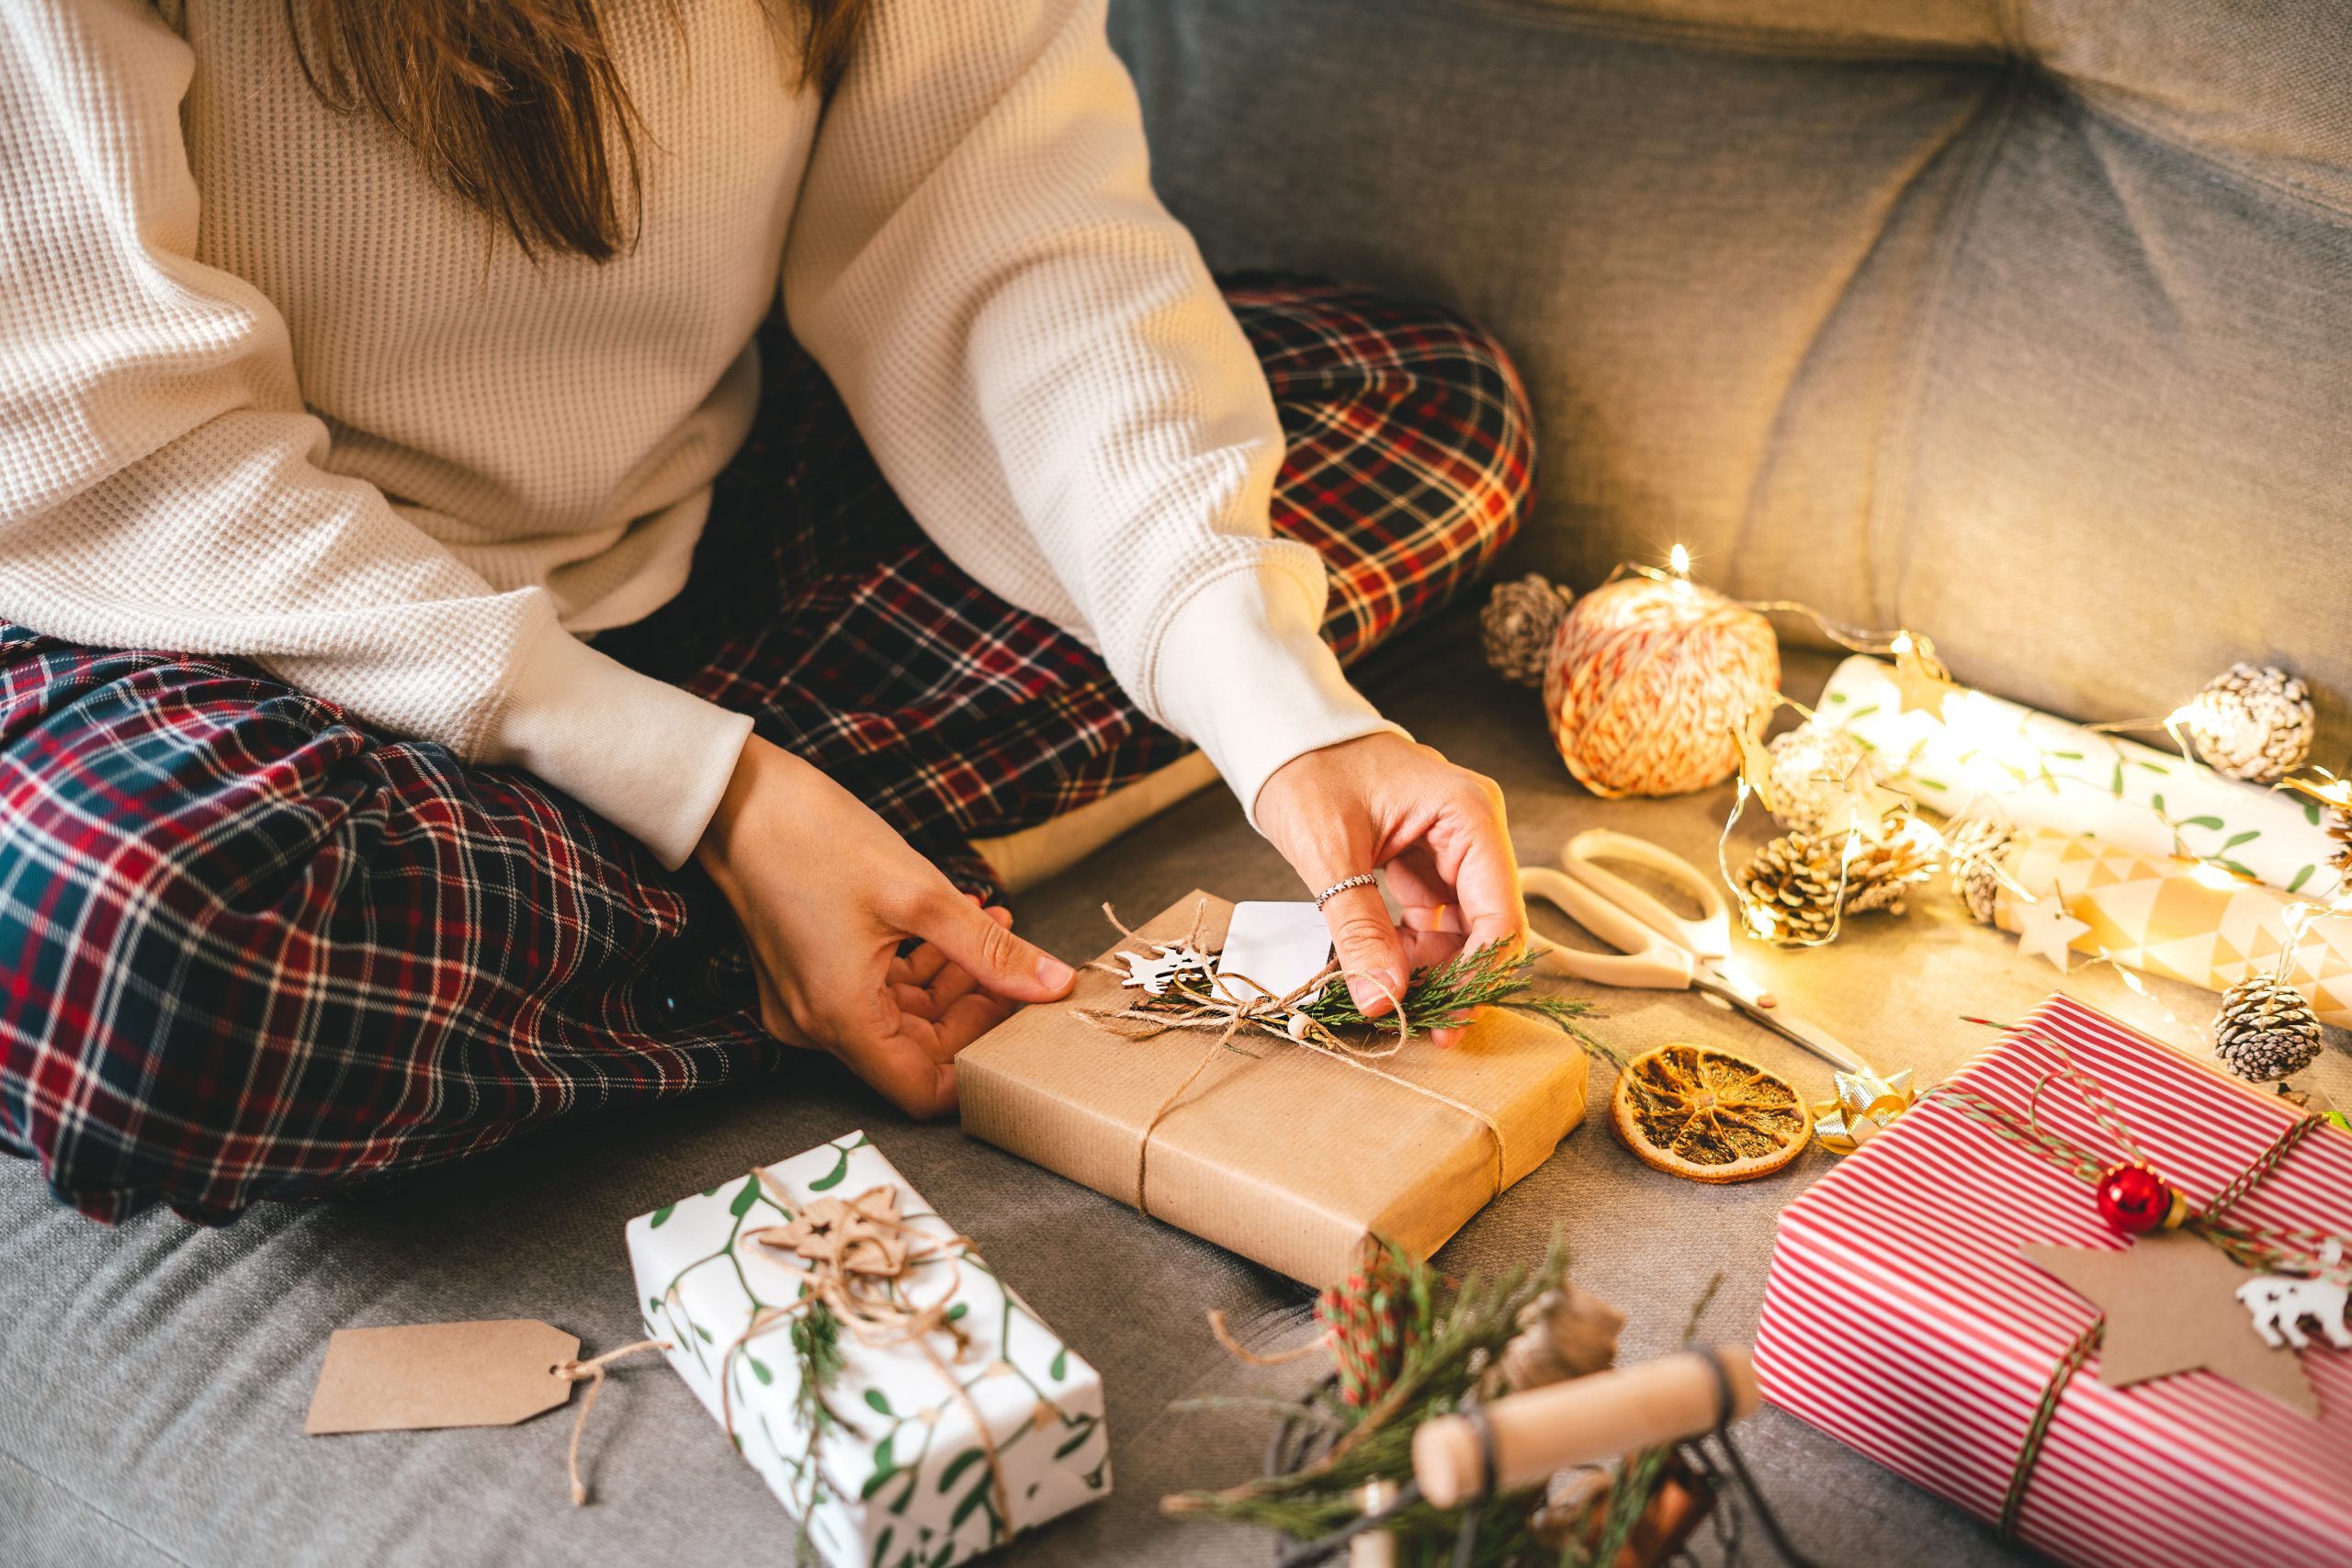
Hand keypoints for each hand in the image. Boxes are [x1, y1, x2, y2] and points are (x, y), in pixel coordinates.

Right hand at [695, 735, 1074, 1116]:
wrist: (733, 800)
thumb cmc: (812, 837)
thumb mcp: (920, 895)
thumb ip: (991, 950)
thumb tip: (1052, 983)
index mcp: (842, 1019)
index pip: (922, 1092)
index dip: (979, 1066)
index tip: (1018, 1023)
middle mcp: (818, 1025)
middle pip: (916, 1051)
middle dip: (975, 1009)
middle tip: (1018, 961)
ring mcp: (807, 1002)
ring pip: (899, 1017)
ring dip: (952, 977)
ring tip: (995, 922)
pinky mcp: (806, 975)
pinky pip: (872, 990)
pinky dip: (917, 963)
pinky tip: (956, 920)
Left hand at [1254, 732, 1523, 1041]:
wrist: (1280, 734)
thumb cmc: (1306, 768)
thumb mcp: (1330, 853)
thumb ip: (1360, 929)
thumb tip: (1384, 998)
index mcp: (1469, 814)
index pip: (1500, 915)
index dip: (1478, 978)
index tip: (1445, 1025)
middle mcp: (1472, 829)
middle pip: (1486, 925)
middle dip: (1453, 977)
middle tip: (1417, 1024)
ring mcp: (1450, 844)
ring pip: (1459, 926)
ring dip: (1428, 966)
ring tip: (1386, 995)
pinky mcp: (1425, 857)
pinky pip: (1432, 915)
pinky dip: (1409, 946)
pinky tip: (1379, 968)